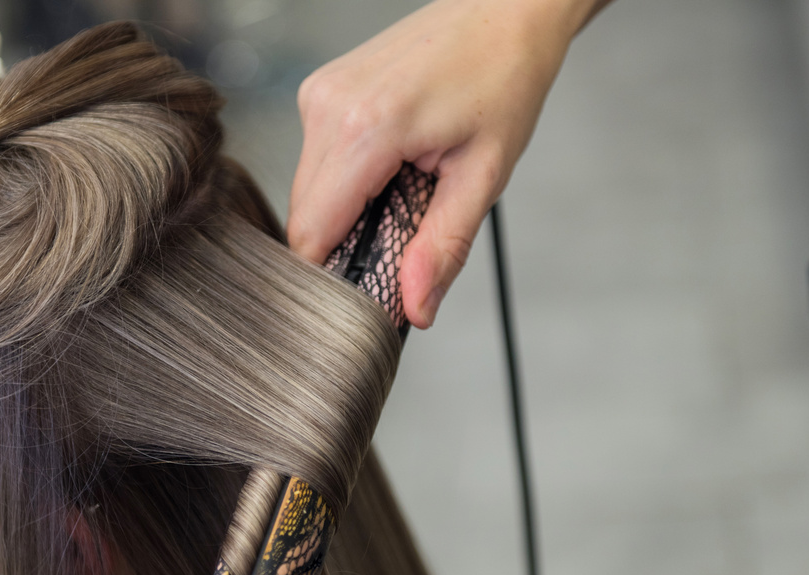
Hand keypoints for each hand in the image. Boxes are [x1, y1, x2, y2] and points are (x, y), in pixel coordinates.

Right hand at [288, 0, 602, 326]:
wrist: (503, 10)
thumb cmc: (503, 79)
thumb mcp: (484, 175)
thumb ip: (443, 248)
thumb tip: (415, 310)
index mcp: (365, 129)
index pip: (312, 234)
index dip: (333, 275)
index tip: (368, 291)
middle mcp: (327, 107)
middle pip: (306, 217)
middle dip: (345, 244)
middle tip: (402, 238)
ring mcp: (318, 93)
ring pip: (308, 192)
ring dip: (347, 212)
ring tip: (404, 191)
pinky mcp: (320, 90)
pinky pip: (316, 161)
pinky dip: (347, 181)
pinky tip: (391, 164)